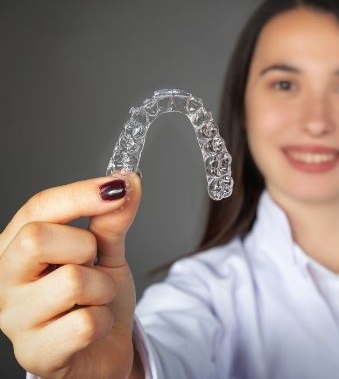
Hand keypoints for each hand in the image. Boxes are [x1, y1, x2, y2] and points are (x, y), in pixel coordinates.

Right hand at [0, 173, 141, 377]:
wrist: (105, 348)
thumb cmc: (97, 298)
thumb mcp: (107, 252)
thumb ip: (112, 220)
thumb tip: (128, 181)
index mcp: (17, 247)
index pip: (37, 208)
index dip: (79, 194)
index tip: (118, 187)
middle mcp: (6, 280)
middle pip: (36, 238)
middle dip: (85, 246)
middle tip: (93, 263)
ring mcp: (15, 319)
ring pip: (72, 281)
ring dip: (102, 288)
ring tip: (96, 299)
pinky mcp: (35, 354)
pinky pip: (84, 323)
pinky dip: (103, 321)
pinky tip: (92, 326)